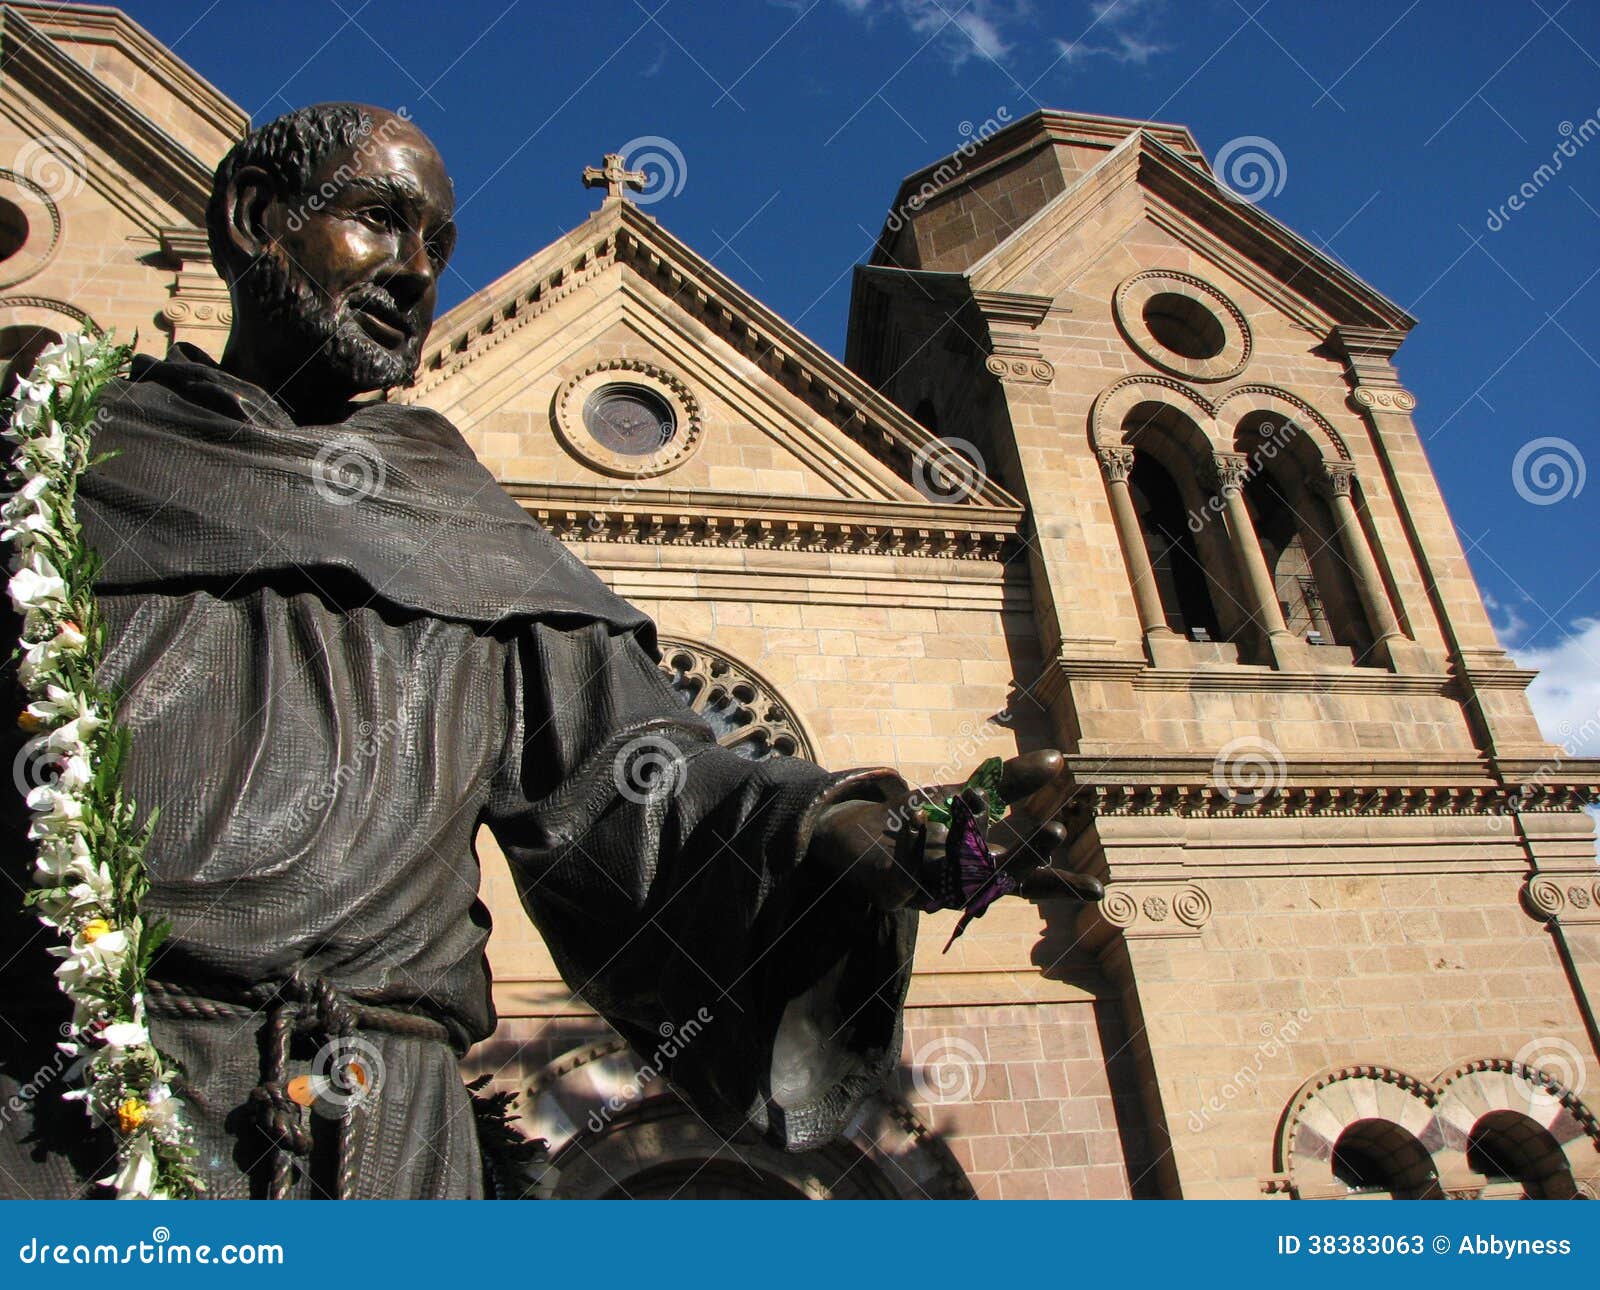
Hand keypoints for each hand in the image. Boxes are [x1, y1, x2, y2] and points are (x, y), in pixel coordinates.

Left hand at [809, 750, 1103, 910]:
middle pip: (1003, 876)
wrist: (859, 840)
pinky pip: (906, 869)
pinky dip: (914, 839)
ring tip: (971, 794)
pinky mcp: (892, 889)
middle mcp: (961, 886)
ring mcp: (928, 891)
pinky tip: (918, 815)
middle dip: (1031, 854)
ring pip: (954, 869)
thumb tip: (1058, 759)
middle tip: (1060, 831)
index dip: (1063, 884)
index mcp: (982, 869)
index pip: (1029, 880)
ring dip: (964, 835)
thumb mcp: (967, 800)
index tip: (1102, 889)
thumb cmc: (923, 824)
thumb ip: (1009, 785)